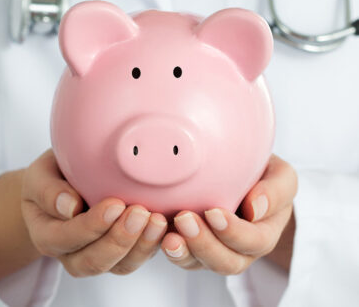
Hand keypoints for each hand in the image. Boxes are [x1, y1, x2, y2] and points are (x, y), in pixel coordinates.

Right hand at [21, 150, 167, 276]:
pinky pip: (138, 257)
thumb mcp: (40, 175)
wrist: (64, 186)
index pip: (65, 239)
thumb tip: (69, 206)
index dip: (90, 226)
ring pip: (120, 265)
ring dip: (141, 246)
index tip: (114, 204)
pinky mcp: (122, 250)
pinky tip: (165, 224)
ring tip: (157, 220)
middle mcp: (71, 253)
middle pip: (94, 261)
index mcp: (47, 234)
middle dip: (119, 240)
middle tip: (138, 212)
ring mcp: (98, 254)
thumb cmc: (52, 177)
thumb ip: (48, 189)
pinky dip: (153, 244)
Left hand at [160, 154, 297, 274]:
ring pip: (199, 264)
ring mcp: (215, 250)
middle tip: (185, 219)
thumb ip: (275, 190)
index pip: (254, 242)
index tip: (214, 212)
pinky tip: (158, 233)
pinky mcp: (193, 245)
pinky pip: (181, 255)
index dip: (234, 233)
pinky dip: (168, 247)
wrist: (245, 177)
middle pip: (225, 262)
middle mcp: (240, 249)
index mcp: (265, 233)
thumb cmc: (264, 176)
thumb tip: (255, 208)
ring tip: (169, 235)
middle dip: (204, 244)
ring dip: (184, 251)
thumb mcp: (280, 176)